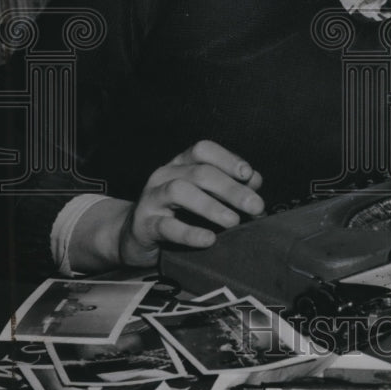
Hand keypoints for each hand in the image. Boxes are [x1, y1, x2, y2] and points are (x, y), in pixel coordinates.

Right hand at [118, 140, 264, 266]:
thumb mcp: (203, 195)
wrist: (135, 236)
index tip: (249, 174)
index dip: (228, 159)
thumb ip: (230, 186)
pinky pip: (166, 226)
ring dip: (211, 206)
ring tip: (233, 221)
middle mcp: (165, 174)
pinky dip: (190, 232)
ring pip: (180, 191)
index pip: (203, 150)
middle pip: (200, 172)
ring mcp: (151, 198)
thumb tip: (255, 180)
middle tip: (255, 206)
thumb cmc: (176, 212)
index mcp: (181, 163)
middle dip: (231, 189)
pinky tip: (209, 239)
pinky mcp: (144, 224)